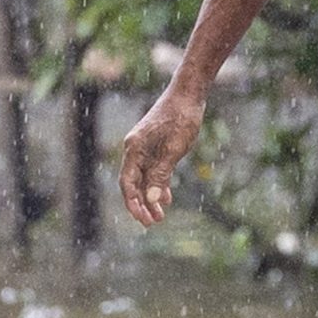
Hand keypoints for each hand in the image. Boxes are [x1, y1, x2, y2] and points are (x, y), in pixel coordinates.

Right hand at [119, 86, 204, 226]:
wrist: (189, 94)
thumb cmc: (182, 118)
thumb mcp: (174, 149)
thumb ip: (161, 173)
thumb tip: (150, 199)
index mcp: (134, 149)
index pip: (128, 183)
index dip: (133, 203)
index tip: (143, 220)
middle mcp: (135, 149)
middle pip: (133, 183)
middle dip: (141, 204)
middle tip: (153, 223)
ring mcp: (145, 147)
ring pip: (144, 178)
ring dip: (151, 197)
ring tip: (160, 216)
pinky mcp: (156, 146)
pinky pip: (153, 170)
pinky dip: (158, 184)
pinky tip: (166, 198)